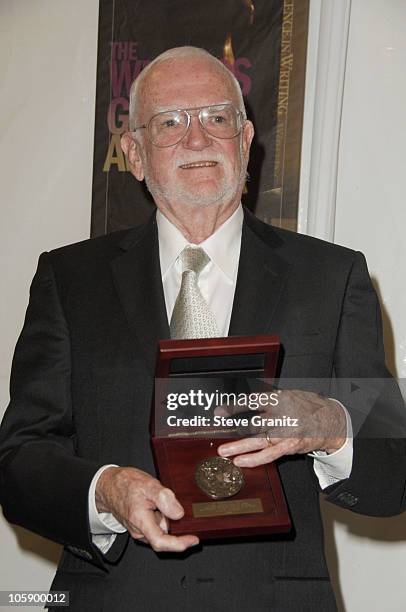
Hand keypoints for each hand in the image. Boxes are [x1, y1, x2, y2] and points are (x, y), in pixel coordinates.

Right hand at [95, 466, 198, 551]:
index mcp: (141, 521)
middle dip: (175, 524)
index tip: (194, 540)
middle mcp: (139, 531)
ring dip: (167, 518)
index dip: (179, 545)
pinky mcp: (140, 526)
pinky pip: (156, 525)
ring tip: (161, 499)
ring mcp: (139, 529)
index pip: (161, 542)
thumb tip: (179, 514)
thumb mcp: (148, 485)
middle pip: (164, 536)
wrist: (108, 485)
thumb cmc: (126, 484)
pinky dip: (162, 516)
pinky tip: (158, 503)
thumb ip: (164, 499)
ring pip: (161, 529)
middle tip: (174, 503)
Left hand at [217, 390, 346, 467]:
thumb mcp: (288, 395)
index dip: (234, 407)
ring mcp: (285, 433)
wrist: (331, 420)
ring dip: (239, 447)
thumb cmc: (306, 406)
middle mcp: (281, 416)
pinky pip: (269, 454)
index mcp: (280, 399)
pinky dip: (254, 459)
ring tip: (224, 452)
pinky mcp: (289, 446)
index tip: (220, 412)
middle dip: (233, 428)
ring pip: (258, 441)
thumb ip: (268, 401)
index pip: (252, 402)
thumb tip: (244, 404)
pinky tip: (241, 461)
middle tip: (218, 431)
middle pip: (253, 423)